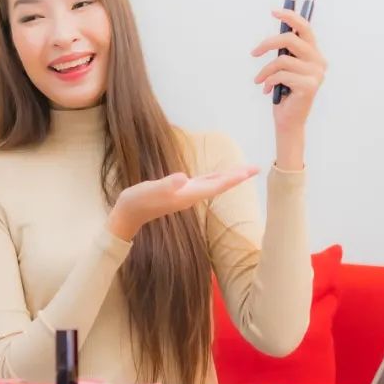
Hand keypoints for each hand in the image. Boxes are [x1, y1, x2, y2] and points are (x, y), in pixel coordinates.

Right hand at [107, 165, 259, 240]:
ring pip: (213, 184)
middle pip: (219, 184)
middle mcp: (191, 195)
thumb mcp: (149, 190)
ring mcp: (186, 194)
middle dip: (237, 176)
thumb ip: (167, 185)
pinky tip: (217, 175)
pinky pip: (203, 182)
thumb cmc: (136, 201)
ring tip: (243, 170)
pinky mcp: (179, 192)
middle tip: (256, 168)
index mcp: (188, 194)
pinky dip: (214, 177)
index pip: (217, 185)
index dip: (234, 177)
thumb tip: (184, 178)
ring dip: (228, 177)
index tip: (250, 171)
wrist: (128, 215)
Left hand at [251, 9, 327, 132]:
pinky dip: (269, 81)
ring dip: (265, 71)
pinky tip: (268, 90)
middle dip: (268, 43)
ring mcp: (316, 74)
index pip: (305, 28)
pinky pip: (281, 75)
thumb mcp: (285, 68)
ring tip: (259, 80)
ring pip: (282, 60)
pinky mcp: (309, 86)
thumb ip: (286, 52)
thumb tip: (274, 35)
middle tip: (254, 52)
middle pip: (291, 40)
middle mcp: (319, 61)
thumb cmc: (285, 93)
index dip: (290, 17)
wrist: (289, 120)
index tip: (273, 12)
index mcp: (314, 54)